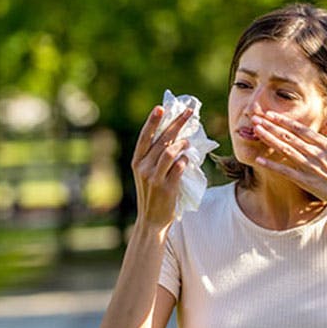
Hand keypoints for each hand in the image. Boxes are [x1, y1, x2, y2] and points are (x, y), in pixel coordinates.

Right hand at [131, 106, 191, 229]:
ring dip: (182, 144)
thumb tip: (175, 136)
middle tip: (190, 112)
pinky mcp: (166, 187)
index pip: (145, 137)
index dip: (152, 121)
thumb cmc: (152, 194)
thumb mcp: (148, 173)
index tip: (161, 107)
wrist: (151, 220)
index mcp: (137, 161)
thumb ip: (156, 157)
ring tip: (188, 142)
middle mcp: (143, 168)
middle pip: (162, 140)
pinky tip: (187, 159)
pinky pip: (178, 168)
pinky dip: (185, 160)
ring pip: (170, 152)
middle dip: (177, 124)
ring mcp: (154, 178)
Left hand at [251, 108, 326, 210]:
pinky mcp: (305, 181)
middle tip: (256, 118)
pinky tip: (259, 159)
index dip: (285, 121)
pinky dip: (272, 165)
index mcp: (325, 145)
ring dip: (269, 139)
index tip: (271, 114)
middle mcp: (315, 154)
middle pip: (289, 137)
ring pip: (286, 150)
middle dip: (272, 126)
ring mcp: (309, 168)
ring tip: (256, 130)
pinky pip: (285, 172)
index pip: (301, 129)